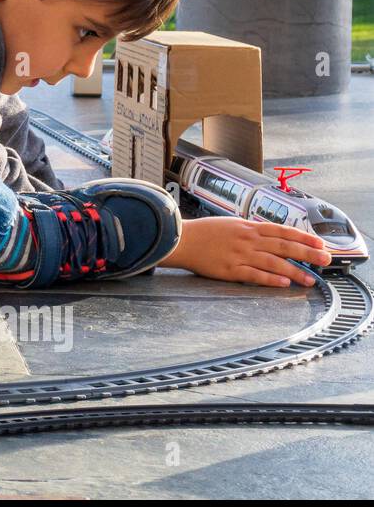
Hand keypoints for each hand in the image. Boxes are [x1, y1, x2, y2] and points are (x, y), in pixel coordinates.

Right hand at [163, 216, 331, 287]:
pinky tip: (284, 282)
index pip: (282, 231)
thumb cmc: (203, 232)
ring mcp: (239, 255)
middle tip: (326, 260)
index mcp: (248, 227)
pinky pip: (255, 275)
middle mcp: (247, 240)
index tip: (320, 243)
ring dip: (295, 271)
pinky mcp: (230, 270)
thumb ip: (250, 230)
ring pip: (274, 262)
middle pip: (284, 246)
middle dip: (308, 253)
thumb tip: (269, 236)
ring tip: (310, 279)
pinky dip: (271, 278)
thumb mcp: (230, 224)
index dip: (303, 237)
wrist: (180, 239)